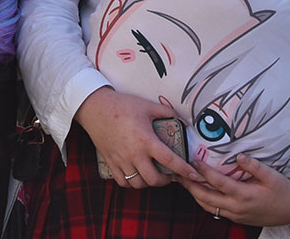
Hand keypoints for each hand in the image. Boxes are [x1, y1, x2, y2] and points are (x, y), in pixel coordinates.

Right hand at [74, 87, 200, 187]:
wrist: (96, 108)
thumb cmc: (123, 105)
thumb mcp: (148, 106)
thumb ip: (168, 113)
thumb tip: (183, 121)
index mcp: (146, 140)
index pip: (169, 160)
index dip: (184, 170)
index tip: (194, 175)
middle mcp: (134, 154)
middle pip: (153, 180)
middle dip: (165, 181)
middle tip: (170, 175)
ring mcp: (121, 161)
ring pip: (138, 184)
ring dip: (149, 183)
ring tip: (153, 175)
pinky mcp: (111, 163)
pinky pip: (123, 182)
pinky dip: (132, 182)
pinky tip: (137, 175)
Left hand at [178, 155, 289, 226]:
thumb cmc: (283, 191)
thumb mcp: (272, 176)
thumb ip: (255, 166)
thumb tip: (238, 156)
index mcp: (244, 195)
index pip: (218, 182)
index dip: (204, 172)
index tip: (193, 161)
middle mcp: (236, 207)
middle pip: (206, 198)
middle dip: (190, 186)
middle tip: (178, 173)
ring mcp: (235, 214)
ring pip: (208, 207)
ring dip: (194, 195)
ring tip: (184, 182)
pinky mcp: (236, 218)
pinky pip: (215, 211)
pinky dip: (204, 202)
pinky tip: (200, 193)